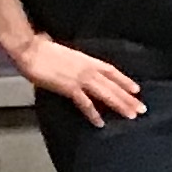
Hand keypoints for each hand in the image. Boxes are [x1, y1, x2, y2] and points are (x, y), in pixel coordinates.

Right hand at [14, 32, 143, 123]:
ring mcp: (80, 79)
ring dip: (119, 105)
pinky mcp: (70, 88)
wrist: (29, 49)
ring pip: (106, 94)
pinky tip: (100, 123)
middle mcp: (88, 69)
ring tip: (131, 116)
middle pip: (113, 86)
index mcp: (87, 59)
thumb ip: (72, 59)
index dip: (125, 81)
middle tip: (142, 109)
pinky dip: (94, 114)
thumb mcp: (64, 52)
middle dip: (129, 98)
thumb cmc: (41, 48)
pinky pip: (86, 104)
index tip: (136, 89)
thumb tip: (74, 62)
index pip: (111, 71)